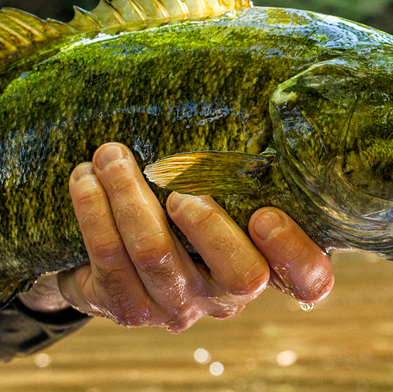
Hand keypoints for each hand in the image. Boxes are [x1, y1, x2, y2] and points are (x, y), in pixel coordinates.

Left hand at [24, 142, 331, 331]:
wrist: (105, 256)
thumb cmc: (178, 201)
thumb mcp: (216, 184)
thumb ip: (238, 159)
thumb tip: (254, 83)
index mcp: (266, 263)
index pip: (308, 280)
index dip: (295, 254)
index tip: (266, 215)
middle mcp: (228, 294)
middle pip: (241, 277)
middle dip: (209, 228)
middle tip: (180, 193)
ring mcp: (178, 307)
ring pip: (157, 257)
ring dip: (129, 196)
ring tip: (110, 155)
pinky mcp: (128, 308)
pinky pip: (109, 259)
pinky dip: (94, 211)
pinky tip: (84, 179)